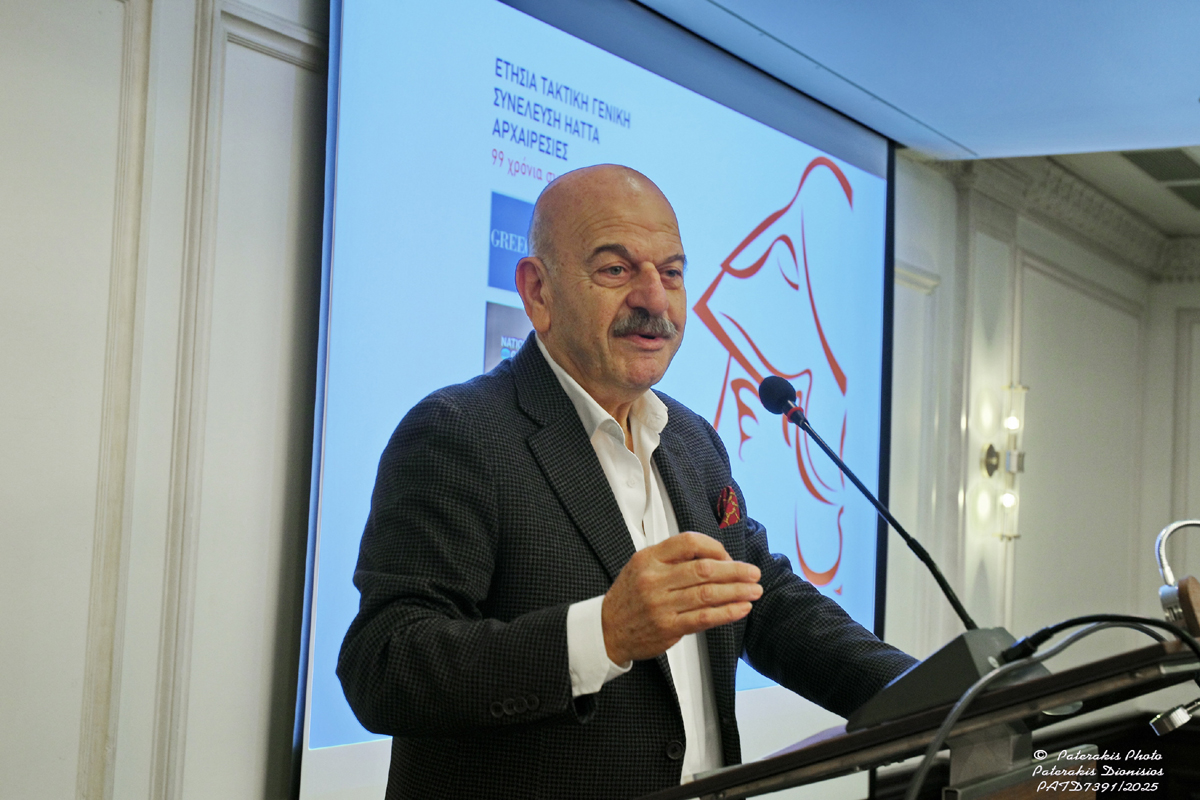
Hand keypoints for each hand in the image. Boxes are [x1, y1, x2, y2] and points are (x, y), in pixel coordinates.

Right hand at [600, 531, 761, 664]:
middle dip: (735, 571)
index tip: (727, 555)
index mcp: (649, 558)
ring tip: (754, 590)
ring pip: (708, 594)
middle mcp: (654, 580)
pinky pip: (704, 618)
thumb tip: (714, 556)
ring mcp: (661, 605)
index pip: (688, 542)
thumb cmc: (630, 596)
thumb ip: (672, 558)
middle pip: (704, 569)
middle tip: (753, 573)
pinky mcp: (668, 627)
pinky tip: (741, 608)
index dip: (714, 547)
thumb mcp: (641, 566)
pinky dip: (727, 613)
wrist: (607, 629)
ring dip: (737, 591)